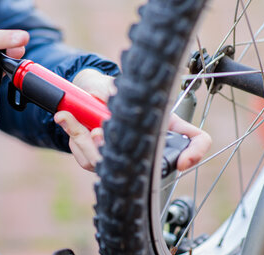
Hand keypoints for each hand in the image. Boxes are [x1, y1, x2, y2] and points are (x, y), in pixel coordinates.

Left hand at [55, 69, 210, 171]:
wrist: (92, 94)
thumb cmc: (115, 89)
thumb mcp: (121, 82)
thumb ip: (116, 89)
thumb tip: (99, 99)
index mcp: (165, 126)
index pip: (197, 141)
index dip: (195, 152)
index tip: (183, 162)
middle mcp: (147, 147)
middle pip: (141, 163)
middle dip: (112, 149)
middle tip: (98, 130)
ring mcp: (124, 158)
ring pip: (105, 163)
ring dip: (82, 140)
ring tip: (67, 118)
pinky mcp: (102, 163)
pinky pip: (87, 160)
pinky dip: (73, 140)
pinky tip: (66, 121)